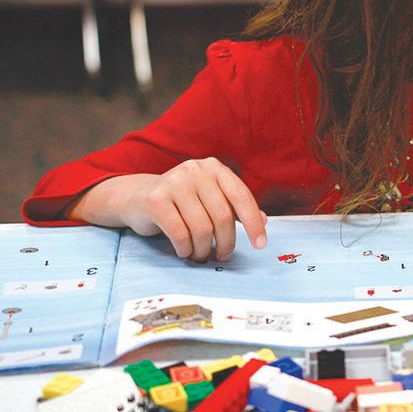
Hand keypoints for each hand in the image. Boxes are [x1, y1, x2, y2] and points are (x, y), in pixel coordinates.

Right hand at [118, 158, 267, 260]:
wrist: (136, 198)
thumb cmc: (181, 202)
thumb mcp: (210, 199)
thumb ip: (235, 208)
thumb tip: (264, 222)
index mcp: (214, 168)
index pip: (241, 196)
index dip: (253, 223)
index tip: (261, 245)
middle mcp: (196, 170)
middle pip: (222, 216)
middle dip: (226, 242)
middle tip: (222, 256)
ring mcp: (174, 182)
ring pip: (201, 228)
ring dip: (203, 249)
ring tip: (200, 255)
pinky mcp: (155, 199)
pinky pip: (179, 233)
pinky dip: (185, 249)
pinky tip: (184, 251)